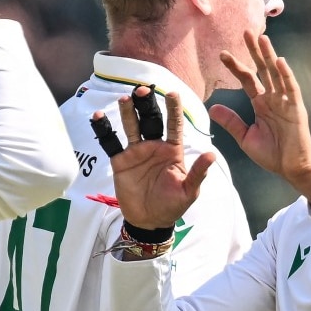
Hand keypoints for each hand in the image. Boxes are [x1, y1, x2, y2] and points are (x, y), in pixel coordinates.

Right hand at [92, 87, 215, 229]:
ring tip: (125, 99)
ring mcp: (136, 152)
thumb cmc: (172, 205)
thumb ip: (197, 172)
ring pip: (131, 126)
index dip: (173, 109)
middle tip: (142, 90)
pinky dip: (104, 129)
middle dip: (147, 105)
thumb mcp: (189, 191)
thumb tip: (212, 154)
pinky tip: (98, 117)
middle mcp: (154, 146)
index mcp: (172, 150)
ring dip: (128, 112)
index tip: (172, 93)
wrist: (149, 221)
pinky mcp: (119, 161)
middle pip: (150, 120)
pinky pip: (111, 142)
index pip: (174, 124)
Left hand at [209, 31, 310, 203]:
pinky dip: (285, 74)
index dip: (236, 67)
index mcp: (261, 103)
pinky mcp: (296, 108)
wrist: (291, 169)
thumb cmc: (271, 154)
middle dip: (254, 51)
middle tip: (246, 32)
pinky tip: (279, 61)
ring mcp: (285, 101)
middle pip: (262, 70)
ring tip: (261, 38)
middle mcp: (273, 98)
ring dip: (269, 55)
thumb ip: (231, 121)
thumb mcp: (245, 136)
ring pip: (276, 73)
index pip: (247, 80)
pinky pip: (291, 88)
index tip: (222, 54)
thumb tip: (212, 107)